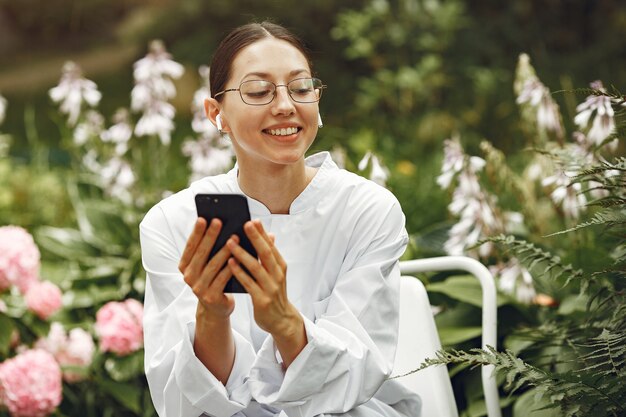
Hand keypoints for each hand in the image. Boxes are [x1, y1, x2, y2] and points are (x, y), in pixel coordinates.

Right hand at [178, 218, 235, 320]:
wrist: (216, 307)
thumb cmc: (215, 279)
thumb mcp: (210, 263)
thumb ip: (214, 246)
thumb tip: (225, 224)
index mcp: (185, 265)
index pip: (190, 246)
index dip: (196, 232)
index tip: (203, 218)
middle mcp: (188, 276)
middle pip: (200, 253)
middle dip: (210, 236)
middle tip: (219, 221)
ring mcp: (198, 288)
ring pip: (212, 265)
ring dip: (224, 250)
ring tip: (235, 237)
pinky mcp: (211, 297)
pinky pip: (222, 280)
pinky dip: (230, 268)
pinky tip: (238, 258)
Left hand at [227, 220, 305, 347]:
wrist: (281, 320)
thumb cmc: (274, 293)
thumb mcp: (276, 273)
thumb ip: (270, 256)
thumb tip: (269, 234)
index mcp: (280, 266)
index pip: (271, 246)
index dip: (263, 233)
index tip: (253, 220)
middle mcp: (277, 275)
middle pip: (266, 253)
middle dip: (255, 238)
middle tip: (245, 224)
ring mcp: (271, 288)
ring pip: (256, 267)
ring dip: (243, 254)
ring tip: (230, 242)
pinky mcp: (262, 300)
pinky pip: (249, 284)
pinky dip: (239, 273)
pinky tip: (230, 263)